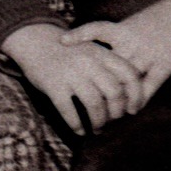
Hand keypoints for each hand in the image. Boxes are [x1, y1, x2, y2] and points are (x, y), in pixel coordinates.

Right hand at [1, 22, 142, 135]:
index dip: (136, 96)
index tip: (133, 110)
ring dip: (98, 121)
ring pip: (94, 104)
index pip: (130, 75)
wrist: (34, 39)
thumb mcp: (91, 50)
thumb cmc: (67, 51)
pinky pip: (69, 110)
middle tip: (114, 121)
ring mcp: (70, 74)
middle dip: (117, 112)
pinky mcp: (53, 85)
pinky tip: (79, 131)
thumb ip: (108, 67)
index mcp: (102, 54)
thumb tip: (126, 99)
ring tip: (97, 129)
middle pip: (114, 93)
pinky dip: (76, 124)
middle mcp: (89, 63)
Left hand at [59, 0, 170, 105]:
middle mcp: (134, 41)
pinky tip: (132, 109)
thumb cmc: (157, 22)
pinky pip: (150, 84)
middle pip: (109, 63)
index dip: (80, 34)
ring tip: (106, 114)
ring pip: (126, 78)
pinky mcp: (166, 64)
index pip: (98, 29)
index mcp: (123, 30)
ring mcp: (149, 53)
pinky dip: (140, 98)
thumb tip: (87, 52)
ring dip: (117, 97)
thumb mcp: (132, 25)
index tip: (62, 41)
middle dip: (96, 81)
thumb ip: (114, 40)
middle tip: (82, 98)